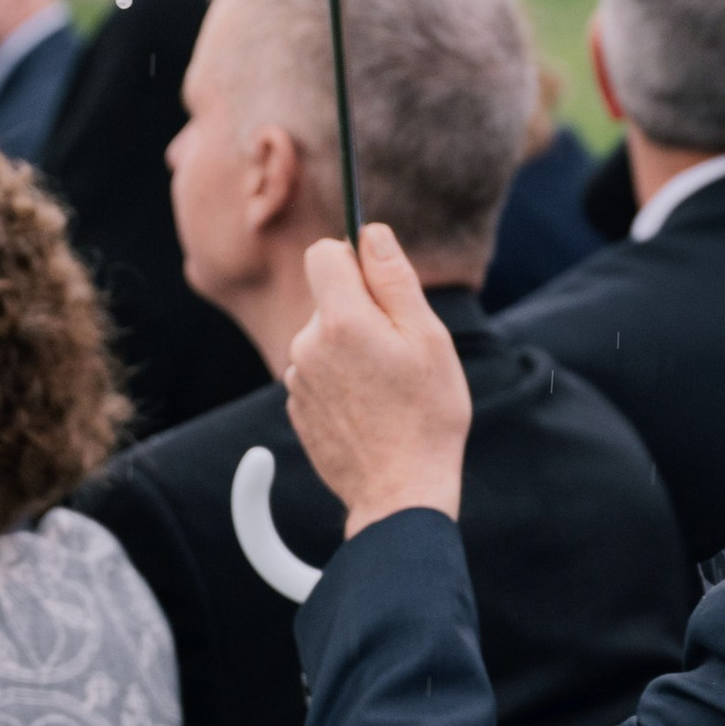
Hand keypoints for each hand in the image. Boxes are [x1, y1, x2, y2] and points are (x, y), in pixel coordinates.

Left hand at [283, 223, 471, 537]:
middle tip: (400, 355)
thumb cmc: (426, 416)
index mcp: (342, 320)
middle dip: (360, 313)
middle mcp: (308, 345)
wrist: (399, 492)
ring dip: (351, 352)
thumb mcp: (428, 339)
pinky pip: (319, 375)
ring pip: (324, 340)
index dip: (352, 259)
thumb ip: (395, 280)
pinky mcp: (297, 409)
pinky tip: (370, 412)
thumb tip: (370, 233)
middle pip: (328, 300)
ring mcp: (297, 380)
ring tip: (387, 390)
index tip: (379, 284)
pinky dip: (341, 384)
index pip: (323, 253)